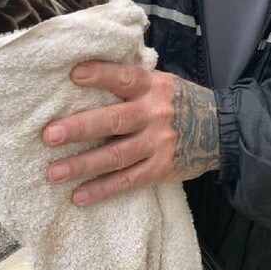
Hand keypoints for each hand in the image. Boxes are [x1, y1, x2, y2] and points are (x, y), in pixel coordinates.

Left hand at [43, 61, 219, 205]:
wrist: (221, 129)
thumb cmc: (179, 100)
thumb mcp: (161, 82)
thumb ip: (132, 81)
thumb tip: (86, 72)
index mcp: (153, 86)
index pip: (124, 77)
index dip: (100, 75)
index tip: (73, 74)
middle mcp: (154, 113)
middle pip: (114, 120)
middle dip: (80, 127)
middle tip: (50, 135)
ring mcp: (158, 143)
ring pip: (116, 156)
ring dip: (83, 165)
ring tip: (53, 173)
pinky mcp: (160, 169)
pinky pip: (128, 181)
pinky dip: (102, 190)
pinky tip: (78, 196)